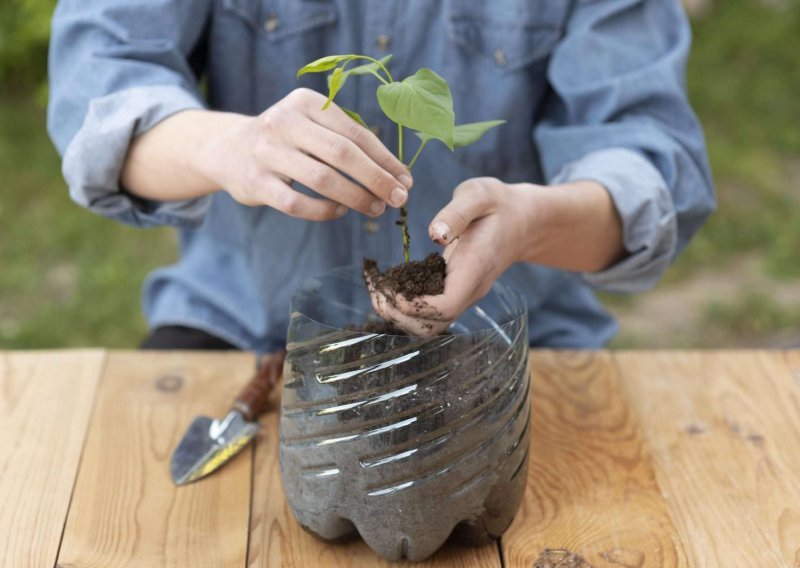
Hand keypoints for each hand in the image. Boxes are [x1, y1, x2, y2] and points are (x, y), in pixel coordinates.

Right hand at [196, 88, 412, 219]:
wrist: (227, 150)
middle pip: (343, 154)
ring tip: (375, 209)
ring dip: (356, 198)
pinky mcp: (255, 182)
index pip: (355, 132)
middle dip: (377, 179)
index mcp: (306, 102)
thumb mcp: (312, 125)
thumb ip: (347, 141)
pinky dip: (325, 211)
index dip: (385, 159)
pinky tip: (340, 211)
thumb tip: (397, 175)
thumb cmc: (287, 141)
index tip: (406, 180)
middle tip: (398, 199)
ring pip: (323, 179)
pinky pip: (298, 204)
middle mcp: (284, 121)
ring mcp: (267, 152)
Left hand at [370, 177, 529, 334]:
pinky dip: (405, 307)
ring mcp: (464, 295)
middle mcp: (470, 289)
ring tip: (377, 288)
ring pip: (429, 325)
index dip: (416, 305)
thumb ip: (456, 213)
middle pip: (433, 325)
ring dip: (398, 314)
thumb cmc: (498, 204)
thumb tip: (434, 234)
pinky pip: (428, 313)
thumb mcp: (479, 195)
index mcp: (475, 267)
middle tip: (375, 288)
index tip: (393, 288)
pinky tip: (389, 285)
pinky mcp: (455, 293)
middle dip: (399, 314)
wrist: (521, 221)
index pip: (446, 305)